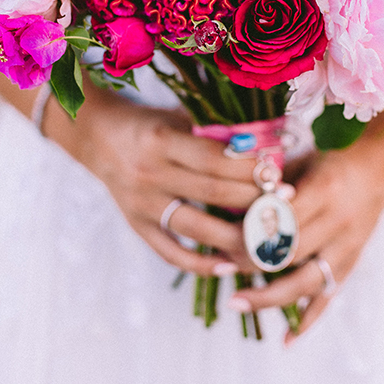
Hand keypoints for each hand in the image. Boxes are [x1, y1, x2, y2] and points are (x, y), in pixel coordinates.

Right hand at [44, 82, 260, 276]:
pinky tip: (228, 266)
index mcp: (162, 140)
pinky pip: (170, 252)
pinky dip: (199, 264)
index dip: (249, 168)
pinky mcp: (137, 226)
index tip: (279, 174)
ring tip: (267, 241)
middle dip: (253, 201)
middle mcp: (150, 173)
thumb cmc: (149, 124)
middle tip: (286, 207)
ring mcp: (142, 204)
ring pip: (196, 228)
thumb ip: (213, 133)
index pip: (214, 159)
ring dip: (235, 238)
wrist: (97, 137)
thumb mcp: (178, 118)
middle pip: (211, 192)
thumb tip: (264, 146)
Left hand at [228, 138, 383, 342]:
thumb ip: (270, 184)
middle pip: (289, 252)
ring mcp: (348, 247)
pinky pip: (330, 296)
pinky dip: (309, 320)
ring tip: (236, 302)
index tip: (220, 236)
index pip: (280, 218)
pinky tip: (286, 340)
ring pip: (307, 282)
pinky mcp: (352, 263)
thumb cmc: (330, 160)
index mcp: (324, 190)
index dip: (250, 229)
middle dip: (250, 261)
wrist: (379, 170)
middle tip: (217, 265)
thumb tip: (225, 204)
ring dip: (269, 296)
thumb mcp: (301, 162)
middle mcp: (339, 221)